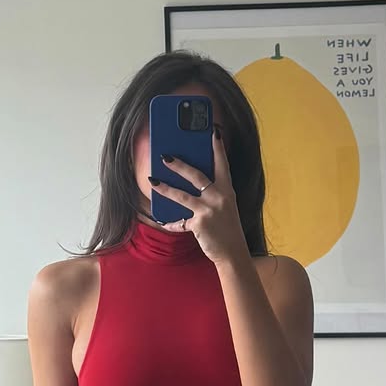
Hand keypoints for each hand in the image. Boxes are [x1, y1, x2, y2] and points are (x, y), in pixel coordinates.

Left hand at [148, 129, 248, 267]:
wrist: (233, 253)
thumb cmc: (227, 229)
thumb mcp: (225, 207)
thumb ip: (212, 195)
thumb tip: (190, 185)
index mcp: (227, 191)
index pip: (223, 165)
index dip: (218, 148)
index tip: (214, 131)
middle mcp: (219, 197)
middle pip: (197, 176)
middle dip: (179, 165)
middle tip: (165, 156)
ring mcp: (209, 210)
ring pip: (182, 195)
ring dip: (165, 187)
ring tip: (153, 180)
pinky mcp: (199, 224)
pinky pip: (180, 221)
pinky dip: (171, 223)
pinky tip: (163, 221)